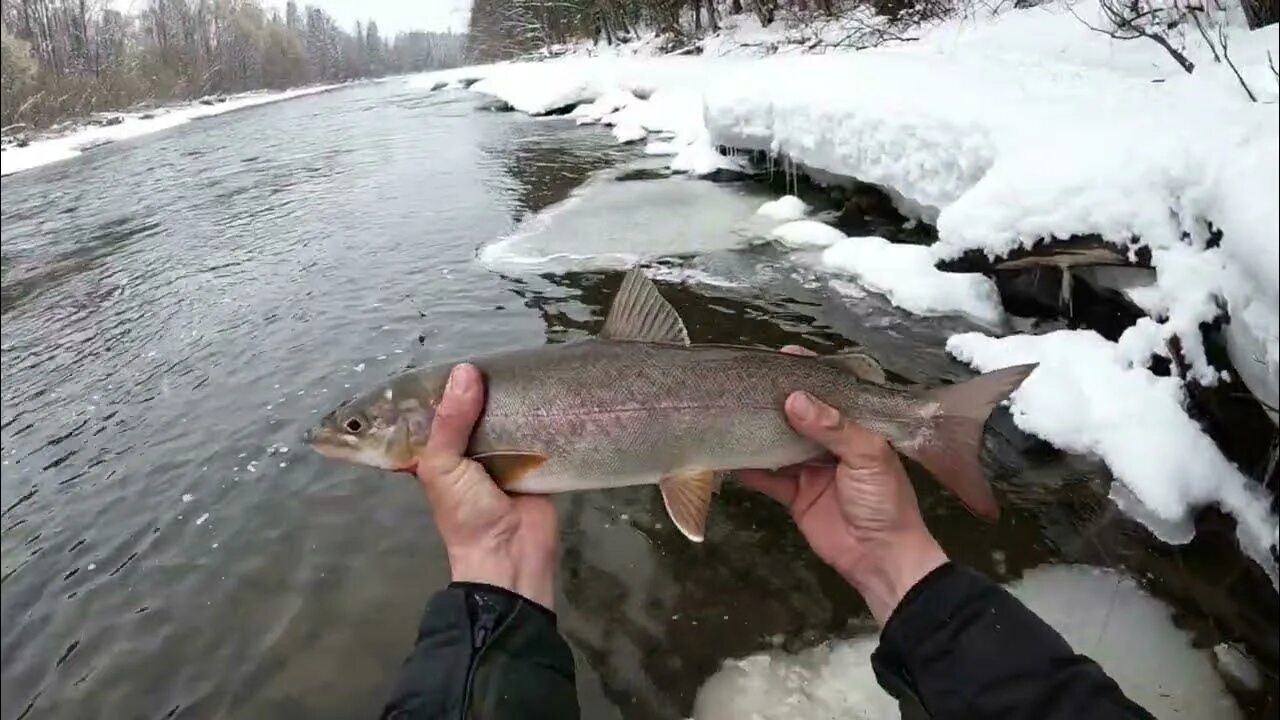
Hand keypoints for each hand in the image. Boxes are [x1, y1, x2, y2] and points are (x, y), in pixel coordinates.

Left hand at [415, 364, 558, 608]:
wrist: (512, 555)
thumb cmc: (466, 515)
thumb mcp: (443, 467)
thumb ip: (450, 421)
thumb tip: (466, 371)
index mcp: (437, 453)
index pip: (433, 412)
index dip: (438, 387)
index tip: (451, 353)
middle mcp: (467, 451)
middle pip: (471, 410)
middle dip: (479, 386)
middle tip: (492, 350)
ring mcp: (502, 454)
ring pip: (504, 416)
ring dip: (511, 397)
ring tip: (520, 359)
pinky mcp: (534, 460)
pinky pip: (534, 430)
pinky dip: (538, 413)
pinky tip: (545, 385)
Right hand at [738, 347, 947, 624]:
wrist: (881, 558)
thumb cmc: (884, 501)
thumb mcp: (867, 456)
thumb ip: (832, 428)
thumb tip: (794, 399)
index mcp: (856, 428)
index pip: (830, 393)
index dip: (807, 376)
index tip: (779, 357)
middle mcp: (831, 444)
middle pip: (798, 417)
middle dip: (775, 401)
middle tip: (745, 383)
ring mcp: (810, 469)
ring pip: (778, 444)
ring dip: (758, 432)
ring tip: (730, 411)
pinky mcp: (794, 495)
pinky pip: (767, 478)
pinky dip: (748, 469)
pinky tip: (727, 455)